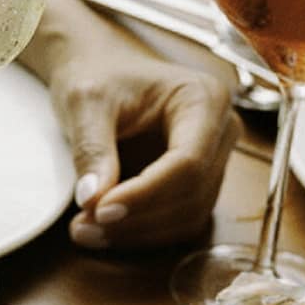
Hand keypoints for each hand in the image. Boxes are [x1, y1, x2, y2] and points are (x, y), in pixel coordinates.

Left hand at [51, 50, 238, 248]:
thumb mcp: (86, 103)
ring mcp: (216, 159)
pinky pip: (181, 220)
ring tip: (86, 231)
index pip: (188, 161)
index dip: (146, 194)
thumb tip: (92, 201)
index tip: (99, 210)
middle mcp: (221, 130)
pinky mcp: (201, 183)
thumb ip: (91, 149)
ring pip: (190, 215)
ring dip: (139, 233)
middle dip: (138, 218)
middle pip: (192, 192)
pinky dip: (143, 233)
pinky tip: (106, 231)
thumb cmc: (100, 75)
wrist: (102, 71)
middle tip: (83, 226)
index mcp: (204, 98)